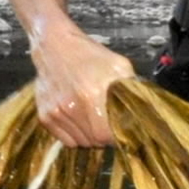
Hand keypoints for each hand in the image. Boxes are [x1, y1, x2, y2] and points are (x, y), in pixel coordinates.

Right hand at [31, 26, 134, 146]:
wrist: (54, 46)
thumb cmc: (89, 55)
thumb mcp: (118, 65)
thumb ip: (132, 89)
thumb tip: (144, 112)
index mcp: (91, 95)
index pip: (106, 135)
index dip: (116, 137)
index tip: (121, 131)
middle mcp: (71, 107)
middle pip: (94, 141)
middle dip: (105, 137)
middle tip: (108, 123)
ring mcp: (56, 113)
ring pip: (80, 143)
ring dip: (90, 136)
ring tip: (93, 119)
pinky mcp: (45, 116)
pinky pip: (65, 140)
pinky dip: (75, 136)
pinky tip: (79, 120)